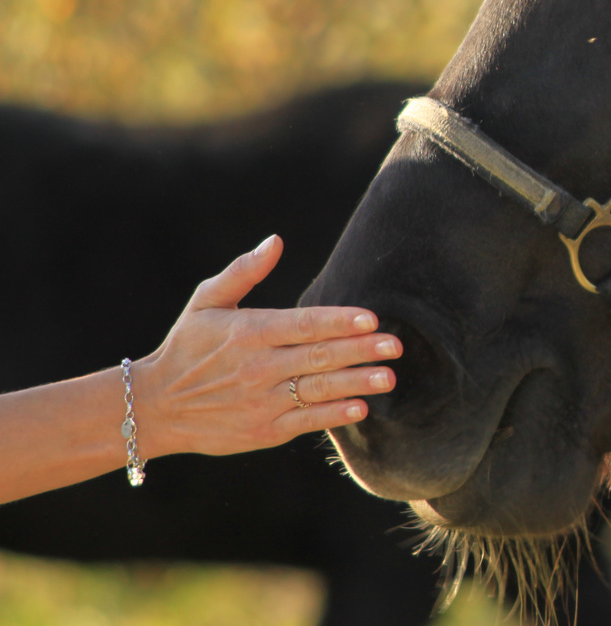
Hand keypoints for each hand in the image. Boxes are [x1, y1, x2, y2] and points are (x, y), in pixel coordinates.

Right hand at [131, 235, 401, 457]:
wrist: (154, 406)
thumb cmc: (188, 346)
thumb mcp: (206, 302)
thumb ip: (244, 272)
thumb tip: (276, 240)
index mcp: (249, 332)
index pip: (303, 325)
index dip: (339, 322)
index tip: (371, 318)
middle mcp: (258, 367)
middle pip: (318, 357)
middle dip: (360, 351)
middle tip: (395, 345)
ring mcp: (261, 401)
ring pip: (317, 391)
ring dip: (356, 384)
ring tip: (388, 377)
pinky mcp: (263, 431)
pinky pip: (305, 422)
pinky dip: (333, 416)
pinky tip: (360, 408)